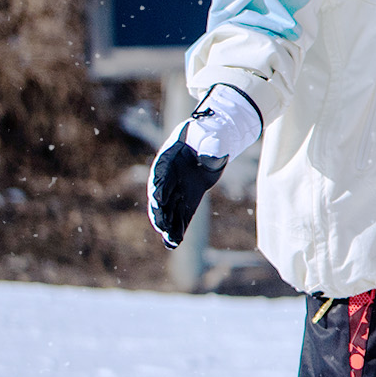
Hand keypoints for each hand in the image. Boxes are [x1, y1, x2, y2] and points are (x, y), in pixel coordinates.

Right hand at [147, 85, 261, 246]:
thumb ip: (211, 145)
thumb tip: (210, 154)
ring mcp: (177, 187)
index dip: (159, 186)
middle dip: (160, 211)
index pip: (161, 173)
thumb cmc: (213, 134)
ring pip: (168, 208)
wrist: (216, 139)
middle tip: (161, 226)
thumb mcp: (213, 136)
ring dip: (167, 224)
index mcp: (170, 157)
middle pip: (160, 195)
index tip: (159, 199)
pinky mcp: (188, 196)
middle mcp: (169, 175)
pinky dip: (178, 226)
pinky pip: (180, 213)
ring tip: (169, 240)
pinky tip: (175, 242)